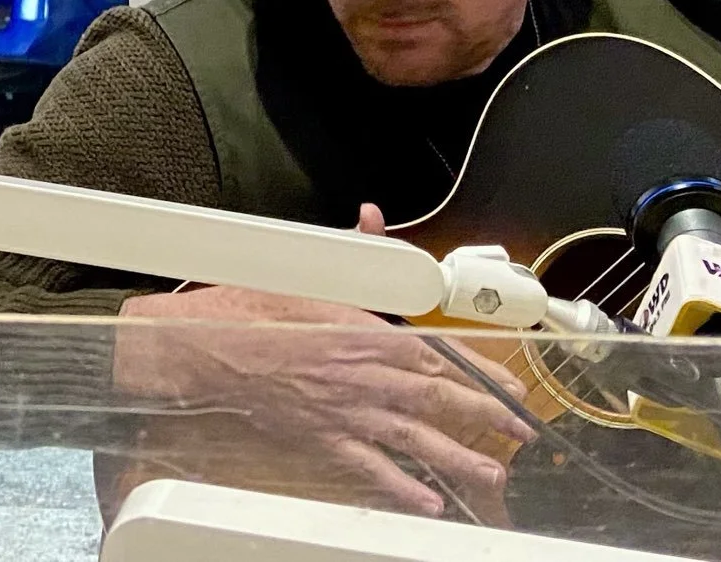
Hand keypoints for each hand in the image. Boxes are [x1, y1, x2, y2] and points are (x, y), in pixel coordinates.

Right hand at [112, 204, 532, 518]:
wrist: (198, 351)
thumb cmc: (243, 310)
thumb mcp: (299, 270)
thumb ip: (348, 251)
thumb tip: (372, 220)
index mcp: (361, 329)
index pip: (436, 349)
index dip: (478, 367)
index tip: (507, 379)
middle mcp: (361, 373)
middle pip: (437, 397)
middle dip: (485, 414)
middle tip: (521, 429)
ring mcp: (343, 411)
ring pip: (414, 438)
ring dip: (458, 457)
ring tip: (492, 472)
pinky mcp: (320, 437)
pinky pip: (370, 467)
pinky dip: (401, 487)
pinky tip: (427, 500)